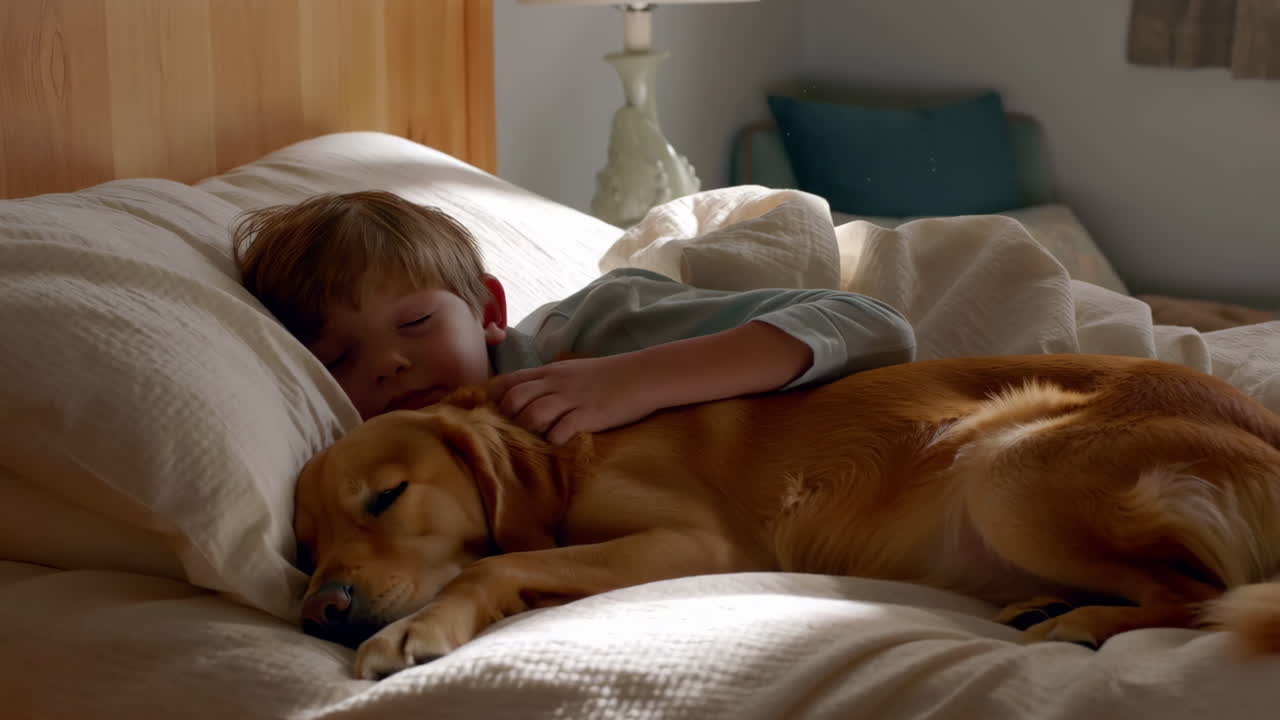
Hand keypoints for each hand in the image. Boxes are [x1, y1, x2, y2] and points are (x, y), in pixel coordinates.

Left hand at [489, 355, 657, 443]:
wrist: (641, 376)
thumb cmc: (608, 375)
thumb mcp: (572, 371)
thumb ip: (549, 381)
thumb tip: (527, 397)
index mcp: (550, 372)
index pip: (510, 381)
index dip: (496, 398)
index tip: (495, 412)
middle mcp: (555, 384)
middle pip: (515, 399)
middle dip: (508, 418)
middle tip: (514, 431)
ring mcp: (571, 400)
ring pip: (533, 415)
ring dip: (528, 430)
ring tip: (535, 439)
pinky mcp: (588, 416)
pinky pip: (560, 432)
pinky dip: (553, 441)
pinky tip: (558, 444)